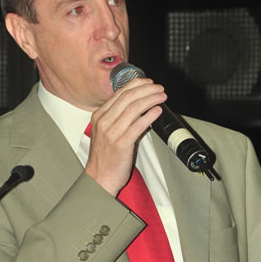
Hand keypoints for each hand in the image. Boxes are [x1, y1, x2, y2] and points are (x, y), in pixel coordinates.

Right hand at [85, 77, 166, 195]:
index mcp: (99, 116)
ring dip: (151, 99)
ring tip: (162, 97)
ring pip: (134, 108)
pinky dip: (150, 115)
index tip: (149, 83)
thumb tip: (137, 107)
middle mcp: (104, 121)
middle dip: (147, 89)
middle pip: (128, 97)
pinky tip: (157, 111)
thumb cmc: (104, 158)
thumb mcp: (105, 132)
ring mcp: (112, 131)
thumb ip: (117, 118)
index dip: (137, 85)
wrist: (98, 178)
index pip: (119, 93)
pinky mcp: (122, 143)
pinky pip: (138, 124)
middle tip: (159, 88)